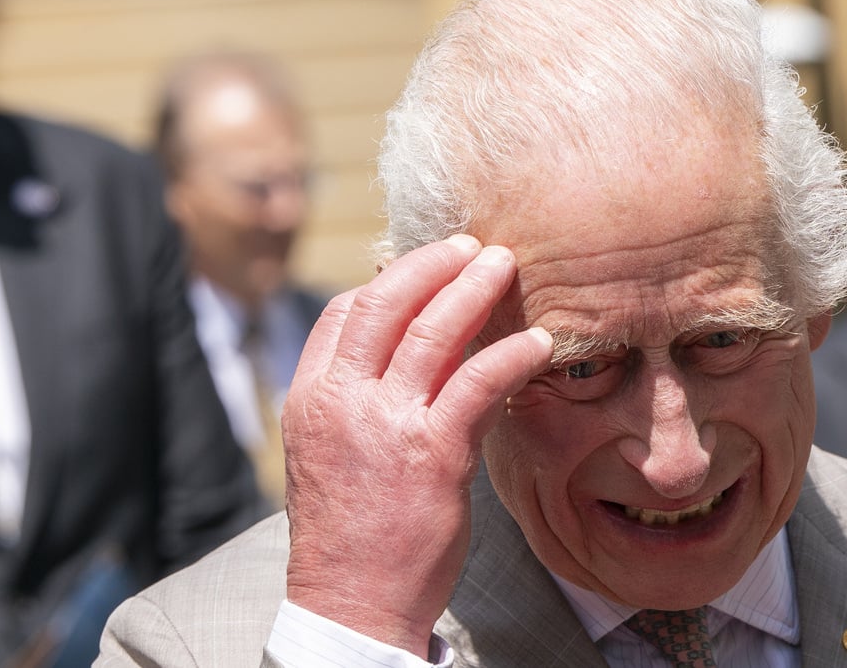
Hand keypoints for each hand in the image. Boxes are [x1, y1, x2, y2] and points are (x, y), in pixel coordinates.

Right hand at [281, 234, 552, 656]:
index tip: (426, 269)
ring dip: (473, 288)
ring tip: (504, 265)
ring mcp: (386, 422)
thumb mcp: (331, 452)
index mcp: (310, 397)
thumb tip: (416, 353)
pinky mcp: (433, 452)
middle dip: (432, 264)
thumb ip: (362, 397)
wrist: (351, 601)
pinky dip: (511, 353)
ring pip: (432, 330)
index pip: (345, 313)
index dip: (389, 282)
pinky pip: (480, 381)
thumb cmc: (349, 530)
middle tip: (472, 245)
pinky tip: (536, 342)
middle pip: (385, 302)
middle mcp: (341, 400)